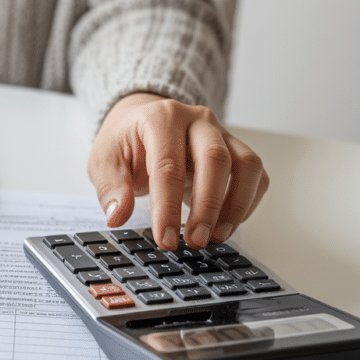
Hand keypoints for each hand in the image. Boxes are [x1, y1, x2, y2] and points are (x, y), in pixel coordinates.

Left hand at [88, 93, 268, 250]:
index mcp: (161, 119)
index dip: (168, 208)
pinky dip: (248, 202)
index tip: (166, 239)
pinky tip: (227, 224)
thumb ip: (111, 188)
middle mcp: (197, 120)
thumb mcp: (103, 161)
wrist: (141, 122)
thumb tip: (118, 216)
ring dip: (236, 206)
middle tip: (196, 241)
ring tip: (216, 236)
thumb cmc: (125, 142)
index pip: (168, 166)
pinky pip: (255, 175)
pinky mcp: (235, 149)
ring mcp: (221, 133)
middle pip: (215, 160)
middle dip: (208, 206)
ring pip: (245, 165)